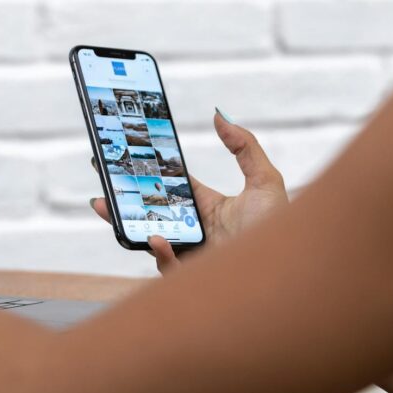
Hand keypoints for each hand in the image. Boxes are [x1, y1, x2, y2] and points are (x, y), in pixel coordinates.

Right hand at [91, 110, 287, 272]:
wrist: (290, 269)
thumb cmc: (279, 229)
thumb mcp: (264, 180)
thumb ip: (244, 146)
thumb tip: (220, 115)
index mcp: (209, 207)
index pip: (172, 188)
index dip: (149, 174)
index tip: (126, 158)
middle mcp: (196, 230)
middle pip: (151, 212)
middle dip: (123, 199)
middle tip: (102, 181)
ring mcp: (191, 254)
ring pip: (149, 238)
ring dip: (126, 223)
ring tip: (106, 205)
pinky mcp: (191, 276)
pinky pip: (166, 266)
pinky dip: (159, 252)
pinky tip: (156, 239)